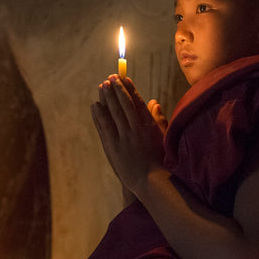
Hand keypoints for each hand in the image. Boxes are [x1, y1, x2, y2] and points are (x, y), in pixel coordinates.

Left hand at [90, 75, 165, 194]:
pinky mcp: (112, 147)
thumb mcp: (163, 137)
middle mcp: (134, 129)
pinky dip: (99, 115)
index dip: (129, 89)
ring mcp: (122, 138)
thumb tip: (154, 101)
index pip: (137, 102)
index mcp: (148, 126)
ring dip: (106, 98)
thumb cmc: (160, 159)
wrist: (149, 181)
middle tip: (110, 77)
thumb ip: (158, 118)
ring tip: (102, 86)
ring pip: (112, 113)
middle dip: (116, 89)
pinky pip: (104, 127)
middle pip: (122, 104)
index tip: (124, 78)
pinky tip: (95, 105)